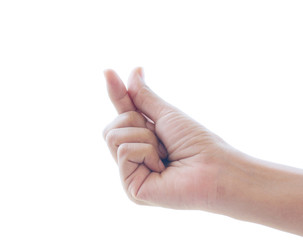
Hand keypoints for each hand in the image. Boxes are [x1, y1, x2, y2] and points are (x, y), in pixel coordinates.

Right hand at [103, 67, 231, 209]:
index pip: (122, 114)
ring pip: (113, 137)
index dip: (116, 93)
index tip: (108, 71)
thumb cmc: (195, 142)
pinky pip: (124, 151)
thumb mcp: (166, 114)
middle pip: (110, 127)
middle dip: (136, 122)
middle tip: (161, 138)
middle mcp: (134, 157)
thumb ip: (143, 96)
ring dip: (144, 137)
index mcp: (142, 139)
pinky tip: (161, 167)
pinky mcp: (131, 187)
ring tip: (164, 154)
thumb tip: (133, 71)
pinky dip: (146, 151)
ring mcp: (131, 172)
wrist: (212, 167)